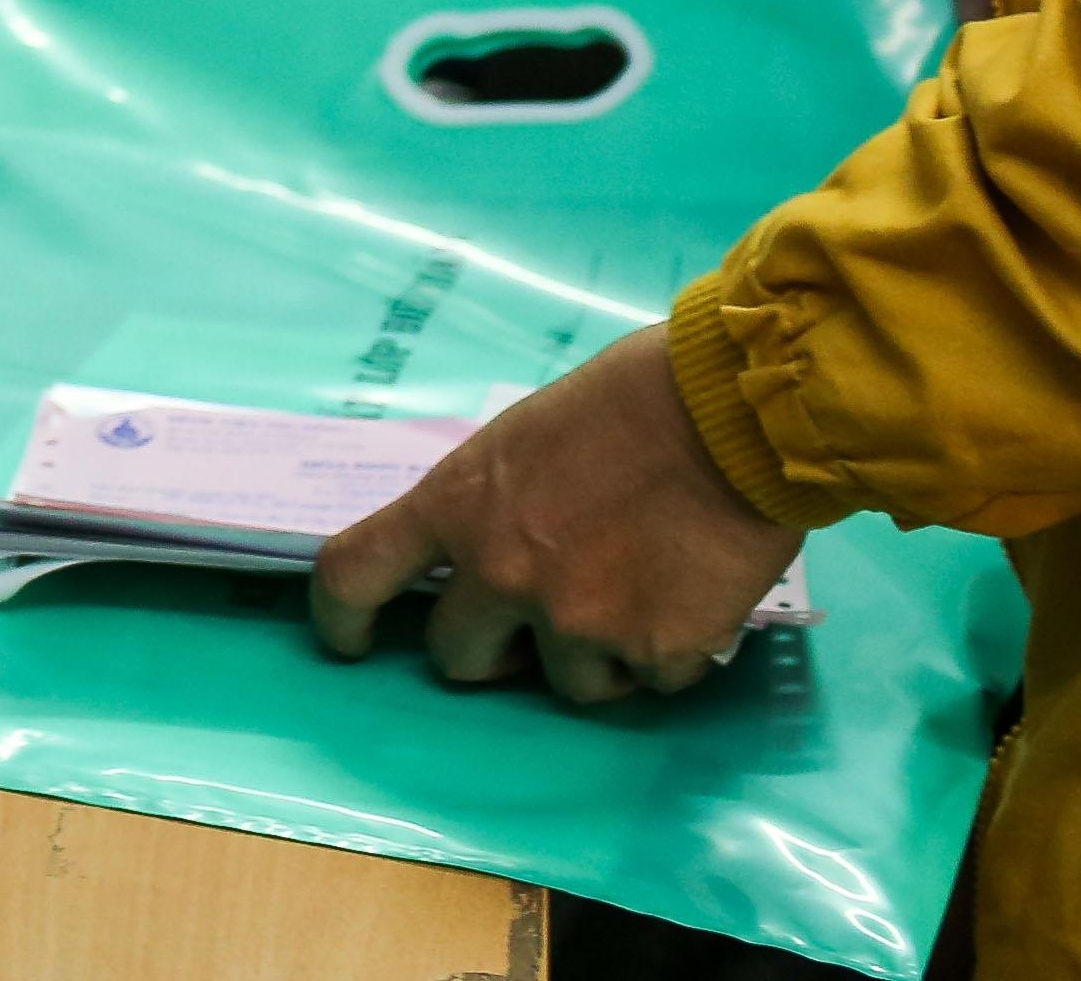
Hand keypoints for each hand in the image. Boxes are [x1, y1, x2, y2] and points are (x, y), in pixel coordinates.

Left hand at [308, 329, 804, 704]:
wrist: (740, 413)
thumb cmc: (635, 399)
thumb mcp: (527, 438)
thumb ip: (496, 504)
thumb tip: (496, 548)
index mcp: (458, 503)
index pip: (355, 571)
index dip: (341, 617)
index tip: (351, 640)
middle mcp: (502, 573)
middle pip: (458, 657)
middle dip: (495, 649)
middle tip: (540, 620)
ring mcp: (576, 621)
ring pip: (566, 682)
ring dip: (594, 653)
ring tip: (641, 589)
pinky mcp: (652, 652)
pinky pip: (648, 679)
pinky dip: (667, 653)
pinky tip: (691, 596)